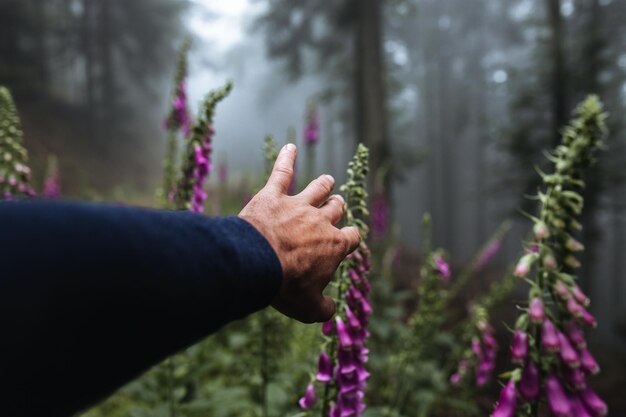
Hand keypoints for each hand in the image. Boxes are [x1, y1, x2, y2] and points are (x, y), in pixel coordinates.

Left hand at [239, 143, 360, 322]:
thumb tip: (330, 309)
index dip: (351, 239)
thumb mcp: (309, 308)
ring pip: (317, 188)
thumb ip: (324, 308)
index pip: (352, 237)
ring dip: (324, 184)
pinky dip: (286, 158)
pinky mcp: (273, 195)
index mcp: (334, 245)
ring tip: (328, 180)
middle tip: (336, 205)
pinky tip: (289, 147)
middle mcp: (320, 220)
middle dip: (337, 207)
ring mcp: (297, 205)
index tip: (348, 240)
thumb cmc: (285, 286)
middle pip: (336, 208)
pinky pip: (282, 172)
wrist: (256, 264)